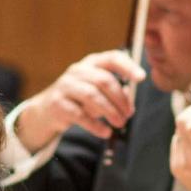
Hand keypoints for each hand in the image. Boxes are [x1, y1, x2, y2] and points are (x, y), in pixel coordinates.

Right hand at [17, 50, 145, 150]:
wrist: (48, 110)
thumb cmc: (80, 99)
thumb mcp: (99, 92)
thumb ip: (116, 93)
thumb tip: (129, 101)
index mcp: (92, 63)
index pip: (112, 58)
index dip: (128, 66)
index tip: (142, 78)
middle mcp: (78, 70)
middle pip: (104, 80)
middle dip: (120, 99)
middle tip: (129, 115)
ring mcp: (65, 85)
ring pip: (92, 96)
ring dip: (110, 111)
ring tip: (119, 123)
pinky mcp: (57, 103)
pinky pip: (80, 115)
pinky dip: (95, 125)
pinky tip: (105, 132)